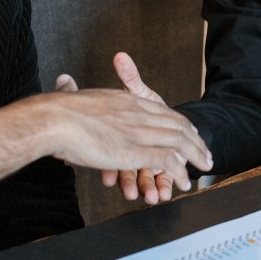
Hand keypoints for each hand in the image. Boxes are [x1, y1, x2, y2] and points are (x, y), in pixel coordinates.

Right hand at [57, 53, 206, 203]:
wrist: (54, 118)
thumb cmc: (58, 111)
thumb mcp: (70, 95)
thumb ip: (71, 89)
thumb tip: (63, 79)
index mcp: (126, 101)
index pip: (161, 109)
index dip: (178, 121)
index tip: (190, 130)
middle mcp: (138, 113)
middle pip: (177, 124)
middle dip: (195, 139)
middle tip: (206, 151)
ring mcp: (139, 132)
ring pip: (178, 142)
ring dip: (194, 156)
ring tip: (204, 165)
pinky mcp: (136, 151)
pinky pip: (165, 161)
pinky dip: (178, 172)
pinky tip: (184, 180)